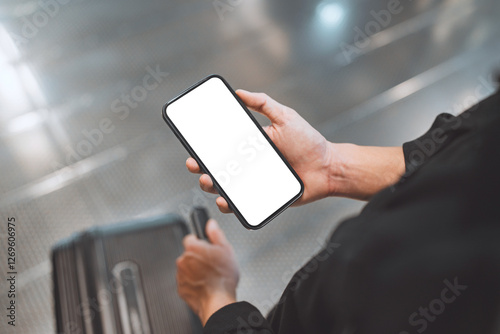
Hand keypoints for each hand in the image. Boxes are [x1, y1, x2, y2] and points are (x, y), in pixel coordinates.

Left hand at [176, 219, 239, 325]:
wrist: (218, 301)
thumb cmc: (223, 277)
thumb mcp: (226, 249)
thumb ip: (216, 234)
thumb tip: (211, 224)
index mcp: (192, 248)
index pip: (190, 238)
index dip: (200, 242)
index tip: (206, 247)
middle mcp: (183, 260)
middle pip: (189, 254)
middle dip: (198, 257)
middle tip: (212, 264)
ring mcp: (180, 275)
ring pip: (187, 268)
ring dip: (195, 270)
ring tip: (210, 276)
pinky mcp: (181, 289)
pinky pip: (187, 282)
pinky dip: (194, 283)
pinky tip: (206, 285)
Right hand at [186, 89, 335, 212]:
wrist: (328, 168)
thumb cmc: (309, 143)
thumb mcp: (285, 117)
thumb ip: (263, 103)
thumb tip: (240, 92)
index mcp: (251, 145)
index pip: (221, 145)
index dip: (205, 146)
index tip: (193, 145)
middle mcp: (249, 164)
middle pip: (217, 167)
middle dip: (201, 167)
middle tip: (195, 164)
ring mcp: (253, 182)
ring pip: (224, 187)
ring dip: (211, 185)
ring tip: (209, 181)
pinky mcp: (261, 198)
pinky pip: (240, 204)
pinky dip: (229, 204)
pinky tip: (225, 200)